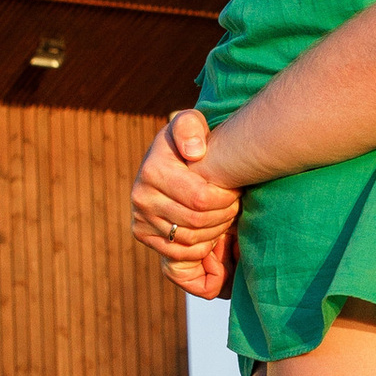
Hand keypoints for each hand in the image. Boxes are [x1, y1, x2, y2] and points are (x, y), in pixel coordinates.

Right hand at [131, 111, 240, 295]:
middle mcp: (141, 197)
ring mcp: (139, 218)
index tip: (235, 191)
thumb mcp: (190, 122)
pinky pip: (179, 253)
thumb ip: (191, 128)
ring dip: (215, 232)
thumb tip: (194, 153)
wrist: (164, 158)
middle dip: (223, 216)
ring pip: (190, 239)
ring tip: (224, 215)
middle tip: (234, 205)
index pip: (201, 199)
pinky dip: (201, 247)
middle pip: (196, 222)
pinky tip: (211, 230)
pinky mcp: (142, 234)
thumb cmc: (187, 140)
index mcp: (153, 171)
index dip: (225, 200)